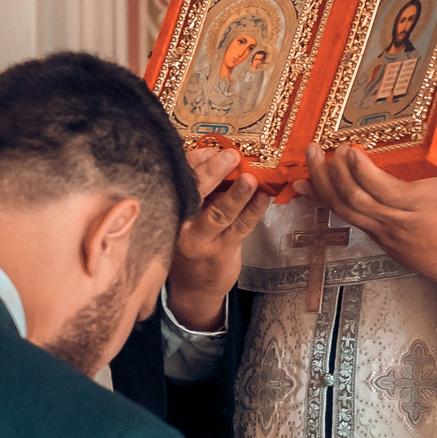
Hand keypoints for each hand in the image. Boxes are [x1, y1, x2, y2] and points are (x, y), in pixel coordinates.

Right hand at [167, 145, 273, 330]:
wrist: (193, 288)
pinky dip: (253, 211)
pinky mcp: (221, 251)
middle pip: (195, 193)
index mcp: (171, 208)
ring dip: (236, 194)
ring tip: (250, 178)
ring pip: (219, 213)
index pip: (179, 180)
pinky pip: (240, 228)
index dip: (194, 162)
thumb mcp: (189, 212)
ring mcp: (201, 240)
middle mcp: (181, 224)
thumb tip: (210, 152)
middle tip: (231, 155)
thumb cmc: (193, 240)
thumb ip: (199, 185)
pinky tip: (265, 197)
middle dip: (213, 172)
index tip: (210, 149)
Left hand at [302, 147, 436, 307]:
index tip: (350, 149)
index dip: (363, 170)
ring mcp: (386, 234)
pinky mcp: (379, 241)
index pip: (384, 189)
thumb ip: (422, 167)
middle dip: (332, 172)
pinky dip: (327, 201)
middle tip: (319, 149)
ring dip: (323, 185)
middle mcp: (399, 221)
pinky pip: (349, 219)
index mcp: (421, 203)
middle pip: (356, 199)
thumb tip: (399, 139)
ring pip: (345, 211)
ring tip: (310, 162)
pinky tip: (310, 189)